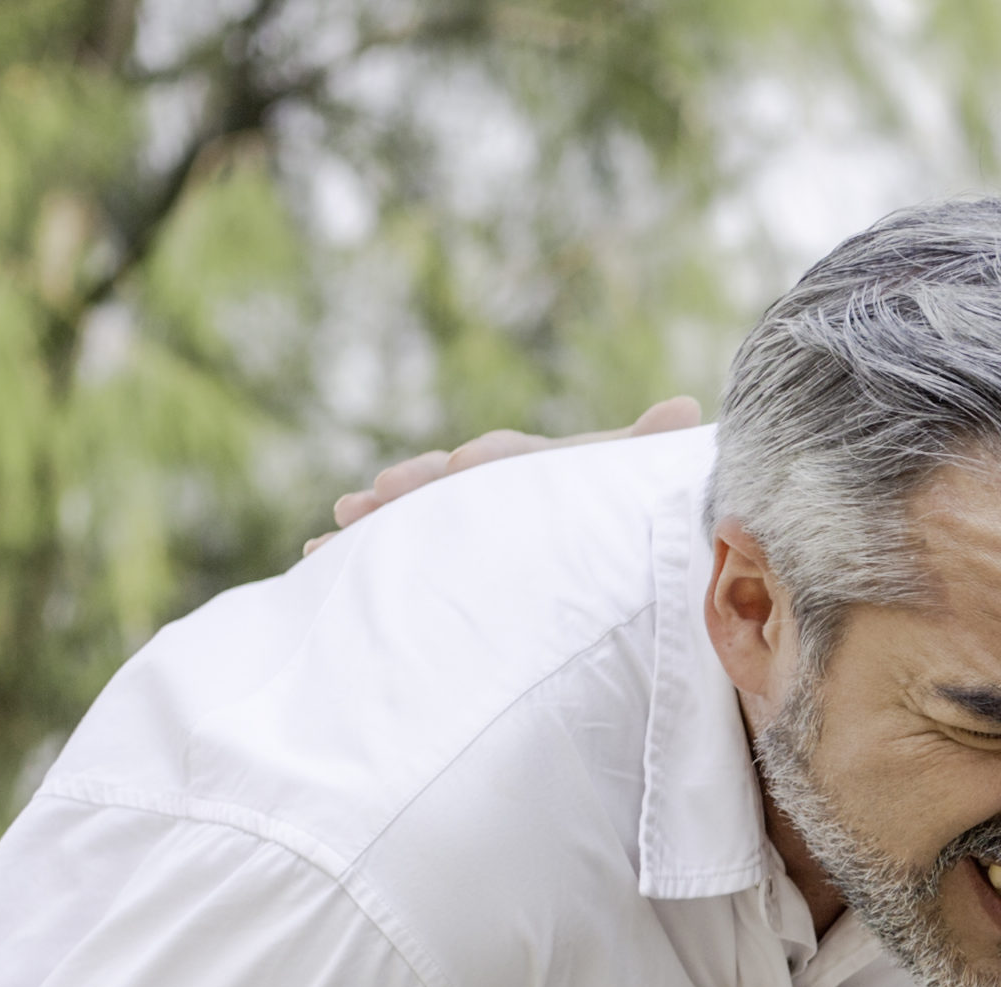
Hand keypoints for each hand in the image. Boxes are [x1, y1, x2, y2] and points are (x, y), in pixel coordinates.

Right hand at [305, 395, 704, 554]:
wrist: (615, 532)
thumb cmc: (626, 509)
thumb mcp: (635, 485)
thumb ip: (647, 454)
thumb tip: (687, 408)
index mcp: (534, 465)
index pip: (503, 458)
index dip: (479, 465)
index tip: (454, 470)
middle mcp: (490, 483)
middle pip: (443, 482)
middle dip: (409, 488)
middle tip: (372, 497)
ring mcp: (462, 515)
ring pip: (410, 513)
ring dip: (371, 521)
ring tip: (331, 534)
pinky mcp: (443, 549)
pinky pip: (397, 547)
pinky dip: (357, 553)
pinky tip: (314, 563)